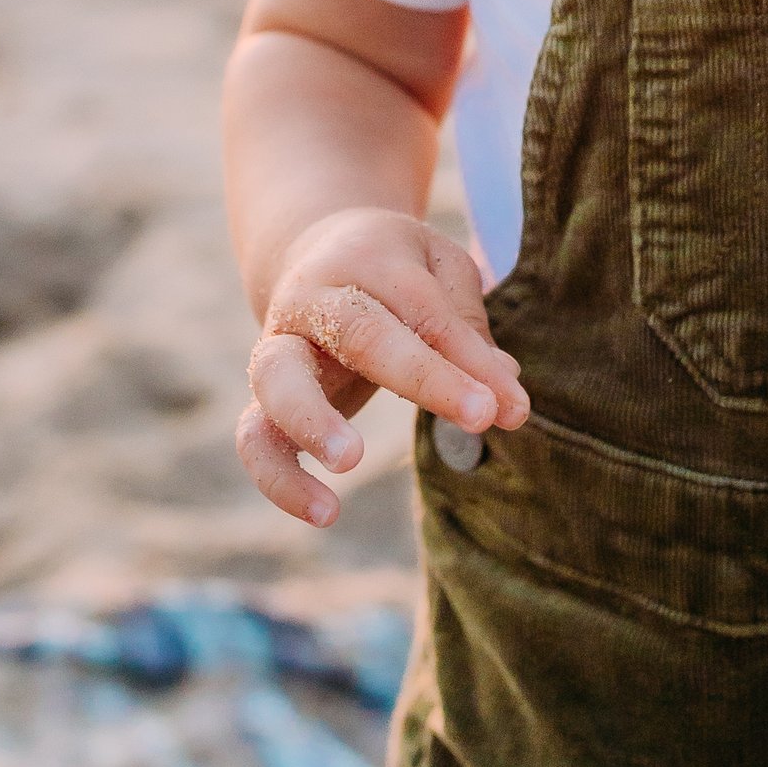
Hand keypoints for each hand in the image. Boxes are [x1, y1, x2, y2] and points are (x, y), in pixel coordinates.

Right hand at [238, 206, 529, 527]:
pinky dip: (279, 479)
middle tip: (479, 418)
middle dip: (423, 377)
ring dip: (312, 421)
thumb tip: (503, 393)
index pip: (425, 310)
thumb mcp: (439, 272)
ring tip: (352, 461)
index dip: (471, 361)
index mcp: (367, 259)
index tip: (513, 409)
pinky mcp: (263, 398)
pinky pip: (254, 438)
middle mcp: (312, 298)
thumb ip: (468, 328)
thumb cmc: (396, 270)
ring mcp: (277, 346)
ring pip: (277, 380)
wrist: (314, 252)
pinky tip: (325, 514)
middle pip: (359, 332)